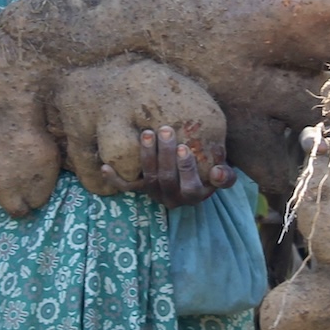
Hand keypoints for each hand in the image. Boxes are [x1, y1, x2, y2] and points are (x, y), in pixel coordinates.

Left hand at [101, 125, 232, 207]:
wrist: (192, 176)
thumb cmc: (208, 169)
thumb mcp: (220, 173)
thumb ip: (224, 175)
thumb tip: (217, 173)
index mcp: (194, 195)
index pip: (191, 187)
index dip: (187, 170)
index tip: (185, 149)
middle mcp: (173, 198)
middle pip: (166, 180)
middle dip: (165, 155)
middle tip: (165, 130)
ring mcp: (155, 194)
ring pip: (148, 180)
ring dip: (146, 157)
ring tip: (147, 133)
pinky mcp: (141, 190)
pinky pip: (126, 187)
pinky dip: (114, 179)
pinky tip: (105, 166)